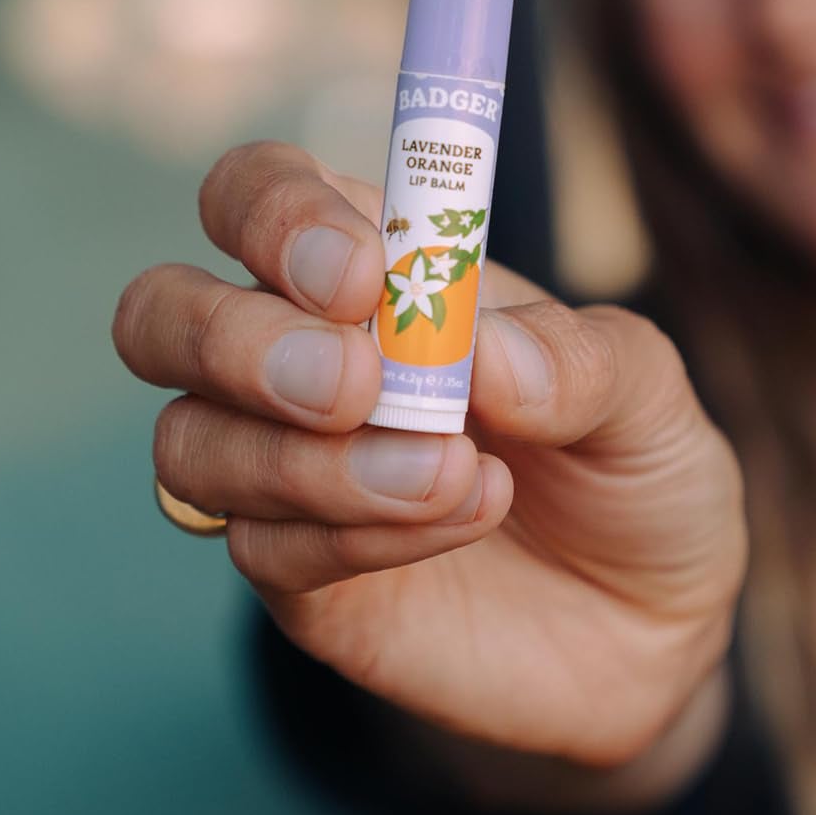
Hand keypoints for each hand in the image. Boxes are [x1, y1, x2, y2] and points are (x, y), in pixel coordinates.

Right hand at [113, 142, 746, 771]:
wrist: (652, 620)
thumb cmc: (635, 464)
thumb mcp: (647, 391)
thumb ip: (578, 358)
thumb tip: (481, 355)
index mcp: (375, 265)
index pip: (256, 195)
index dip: (275, 215)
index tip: (361, 278)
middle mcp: (303, 355)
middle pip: (163, 312)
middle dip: (237, 342)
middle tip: (360, 386)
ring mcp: (285, 469)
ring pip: (190, 444)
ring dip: (313, 462)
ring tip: (458, 472)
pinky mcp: (297, 573)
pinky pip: (260, 547)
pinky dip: (353, 534)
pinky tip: (458, 521)